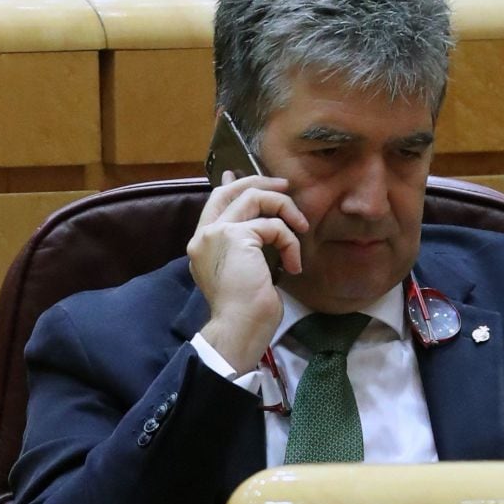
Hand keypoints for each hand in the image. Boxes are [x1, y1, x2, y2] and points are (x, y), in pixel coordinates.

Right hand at [188, 172, 307, 372]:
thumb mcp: (242, 273)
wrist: (239, 328)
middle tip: (284, 186)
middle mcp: (204, 236)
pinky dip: (290, 242)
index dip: (231, 185)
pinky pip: (273, 226)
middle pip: (230, 191)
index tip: (245, 175)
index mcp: (202, 245)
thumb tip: (258, 227)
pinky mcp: (237, 236)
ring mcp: (217, 233)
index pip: (214, 202)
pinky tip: (293, 265)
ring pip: (254, 198)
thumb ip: (244, 247)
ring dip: (284, 208)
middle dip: (260, 183)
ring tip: (301, 227)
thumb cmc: (245, 311)